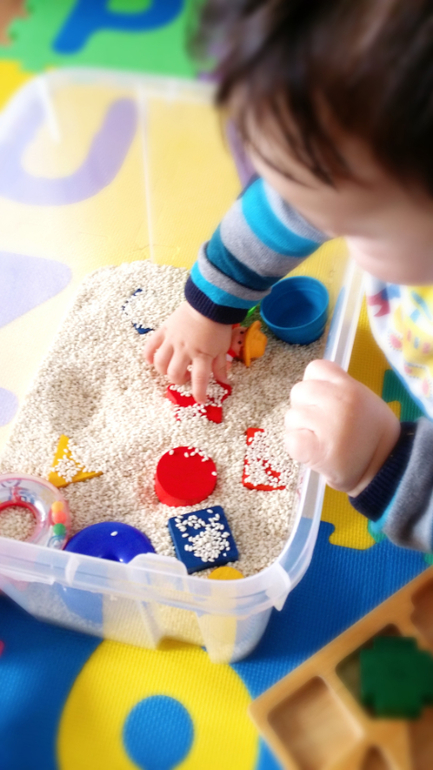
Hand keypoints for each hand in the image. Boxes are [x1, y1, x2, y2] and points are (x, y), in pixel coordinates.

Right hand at [143, 302, 231, 402]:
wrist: (208, 302)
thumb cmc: (218, 326)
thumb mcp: (223, 347)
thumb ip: (220, 366)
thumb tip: (224, 382)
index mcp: (202, 355)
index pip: (199, 380)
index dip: (199, 393)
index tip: (200, 401)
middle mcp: (185, 350)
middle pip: (175, 373)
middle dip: (179, 381)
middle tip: (185, 377)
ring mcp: (172, 340)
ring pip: (160, 363)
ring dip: (164, 371)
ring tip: (171, 369)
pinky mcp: (164, 331)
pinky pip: (151, 346)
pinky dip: (149, 356)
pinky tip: (152, 361)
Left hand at [284, 360, 400, 495]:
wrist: (384, 467)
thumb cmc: (373, 434)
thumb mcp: (365, 399)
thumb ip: (340, 388)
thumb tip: (316, 386)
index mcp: (349, 387)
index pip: (315, 368)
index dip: (316, 384)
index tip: (324, 401)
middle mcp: (336, 400)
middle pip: (299, 391)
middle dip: (306, 408)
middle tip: (323, 426)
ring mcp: (324, 424)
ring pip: (292, 417)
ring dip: (301, 430)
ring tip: (322, 442)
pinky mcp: (310, 448)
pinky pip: (290, 439)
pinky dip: (297, 448)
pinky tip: (315, 454)